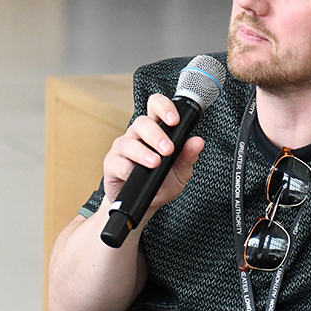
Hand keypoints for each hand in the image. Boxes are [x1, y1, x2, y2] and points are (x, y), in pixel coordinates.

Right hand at [101, 93, 204, 216]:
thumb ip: (188, 156)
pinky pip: (118, 162)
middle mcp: (138, 135)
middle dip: (156, 135)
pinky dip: (127, 168)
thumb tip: (197, 142)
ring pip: (128, 142)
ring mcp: (123, 148)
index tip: (175, 120)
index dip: (164, 107)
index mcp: (156, 130)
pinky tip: (135, 174)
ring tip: (155, 162)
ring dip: (143, 152)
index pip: (156, 106)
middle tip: (168, 150)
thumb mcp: (181, 172)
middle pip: (142, 122)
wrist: (146, 204)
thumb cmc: (163, 183)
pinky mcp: (112, 164)